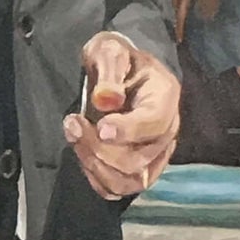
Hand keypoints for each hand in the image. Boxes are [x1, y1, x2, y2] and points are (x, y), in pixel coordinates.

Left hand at [62, 34, 180, 200]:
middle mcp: (167, 131)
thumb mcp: (109, 51)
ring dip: (94, 163)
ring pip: (129, 180)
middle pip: (137, 159)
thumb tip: (107, 100)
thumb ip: (109, 71)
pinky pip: (118, 188)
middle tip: (72, 121)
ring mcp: (155, 154)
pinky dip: (95, 177)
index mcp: (165, 97)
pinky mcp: (139, 169)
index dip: (128, 130)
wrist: (118, 72)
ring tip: (74, 135)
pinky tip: (81, 152)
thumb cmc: (115, 60)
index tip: (100, 126)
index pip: (154, 123)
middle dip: (98, 147)